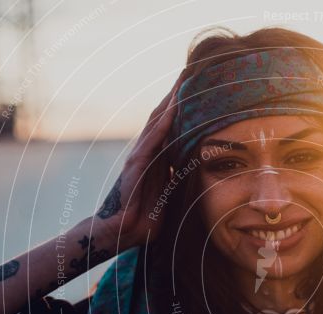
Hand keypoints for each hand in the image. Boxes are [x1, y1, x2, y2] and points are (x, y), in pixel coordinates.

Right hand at [94, 69, 187, 249]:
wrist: (124, 232)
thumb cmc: (146, 218)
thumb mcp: (170, 194)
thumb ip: (178, 178)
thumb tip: (195, 171)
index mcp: (156, 158)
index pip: (172, 126)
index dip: (183, 108)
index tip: (198, 89)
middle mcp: (147, 152)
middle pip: (164, 117)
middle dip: (177, 96)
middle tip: (192, 72)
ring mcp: (140, 156)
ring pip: (157, 122)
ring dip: (171, 101)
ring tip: (184, 79)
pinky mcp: (137, 165)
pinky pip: (152, 139)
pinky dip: (163, 123)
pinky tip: (173, 108)